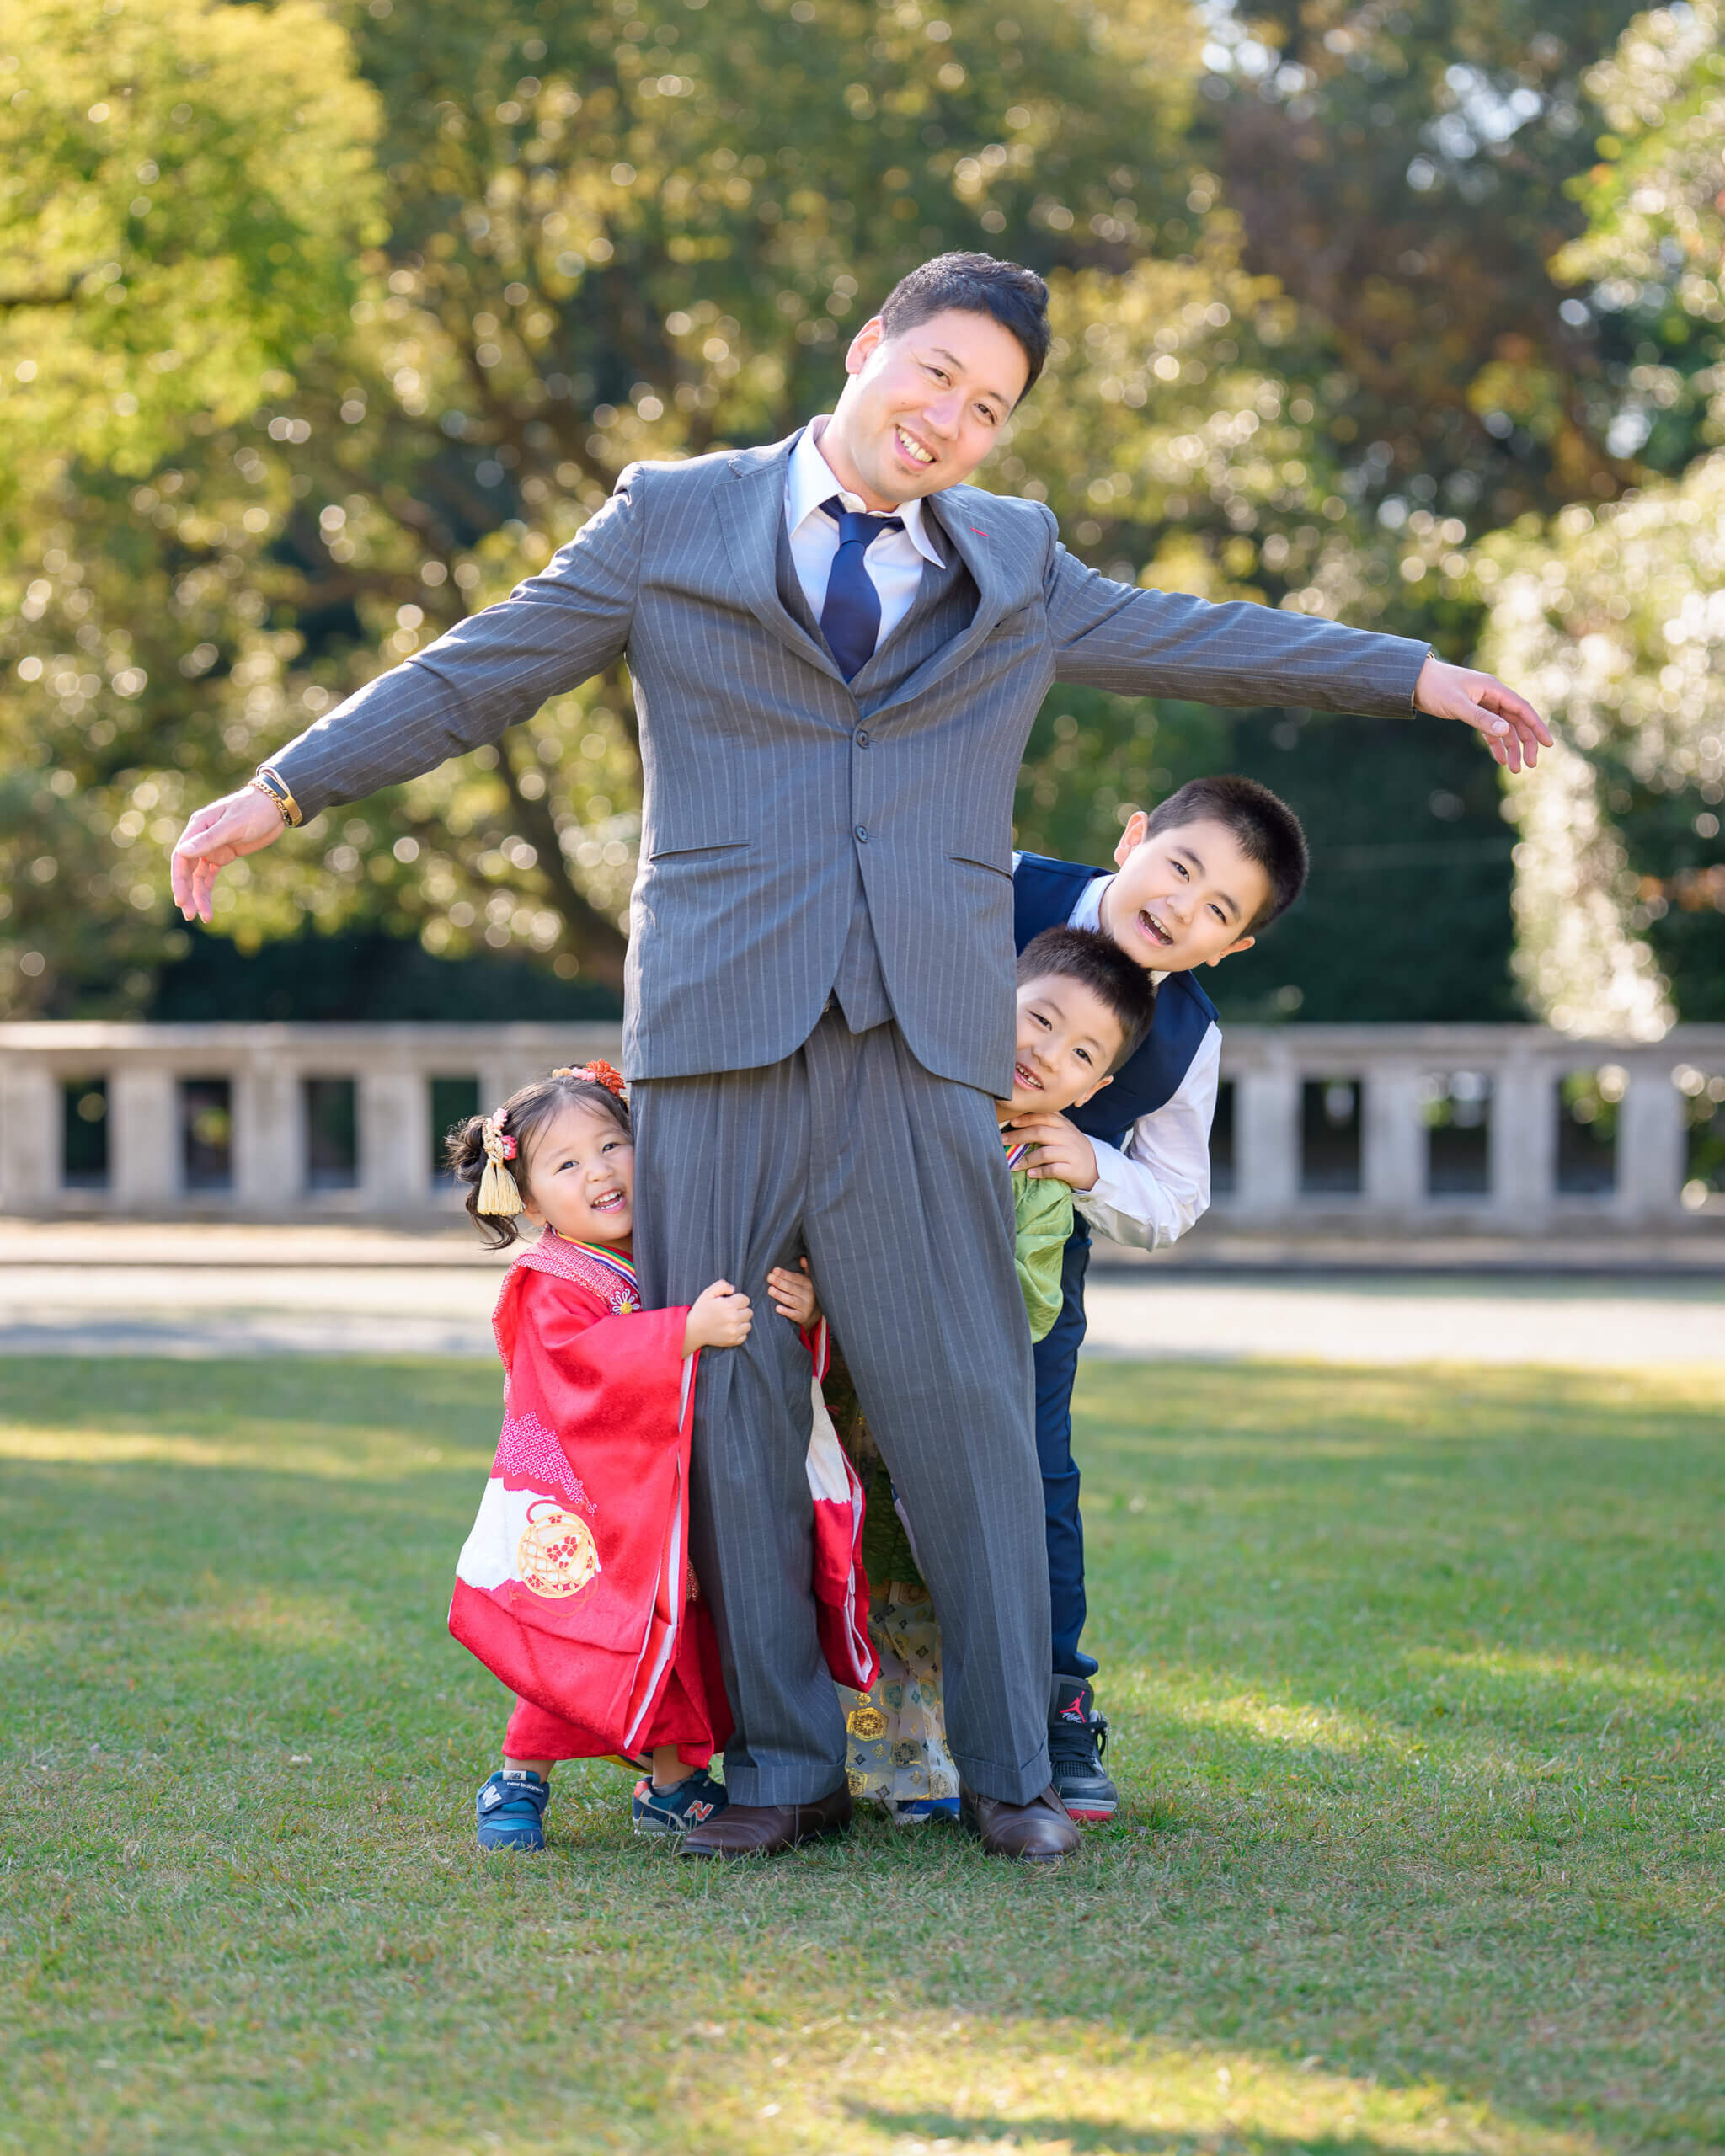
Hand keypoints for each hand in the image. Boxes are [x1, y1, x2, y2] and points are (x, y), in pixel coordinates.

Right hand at [169, 786, 285, 922]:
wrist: (276, 806)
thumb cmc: (254, 809)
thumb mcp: (233, 825)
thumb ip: (208, 839)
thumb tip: (182, 851)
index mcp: (198, 827)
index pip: (180, 857)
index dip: (179, 880)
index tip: (181, 900)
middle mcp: (200, 838)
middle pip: (187, 870)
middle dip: (187, 893)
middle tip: (189, 915)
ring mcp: (211, 848)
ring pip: (198, 877)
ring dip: (198, 896)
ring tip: (204, 917)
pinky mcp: (223, 854)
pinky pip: (209, 875)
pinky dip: (207, 891)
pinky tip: (208, 908)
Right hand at [684, 1280, 752, 1353]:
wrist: (692, 1330)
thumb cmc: (701, 1310)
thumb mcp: (708, 1293)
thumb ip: (722, 1285)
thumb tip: (733, 1289)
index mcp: (729, 1306)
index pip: (746, 1300)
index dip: (738, 1299)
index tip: (730, 1302)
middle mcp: (734, 1319)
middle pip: (749, 1312)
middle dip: (741, 1310)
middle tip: (730, 1312)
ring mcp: (734, 1331)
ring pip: (748, 1324)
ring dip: (742, 1322)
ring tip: (730, 1321)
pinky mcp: (733, 1341)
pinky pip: (744, 1335)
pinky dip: (739, 1332)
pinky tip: (729, 1329)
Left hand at [766, 1259, 819, 1328]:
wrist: (813, 1312)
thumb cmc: (805, 1292)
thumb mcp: (808, 1279)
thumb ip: (806, 1269)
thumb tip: (802, 1258)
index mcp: (809, 1283)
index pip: (795, 1278)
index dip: (785, 1274)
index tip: (774, 1270)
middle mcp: (809, 1294)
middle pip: (792, 1288)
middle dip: (780, 1282)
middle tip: (769, 1278)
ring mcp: (806, 1306)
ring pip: (792, 1301)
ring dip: (781, 1295)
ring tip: (770, 1290)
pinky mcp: (802, 1317)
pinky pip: (794, 1315)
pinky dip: (786, 1312)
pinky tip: (777, 1308)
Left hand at [1001, 1111, 1098, 1190]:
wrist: (1094, 1168)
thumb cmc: (1072, 1148)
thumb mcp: (1065, 1131)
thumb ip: (1048, 1122)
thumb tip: (1019, 1115)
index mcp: (1063, 1125)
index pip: (1044, 1116)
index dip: (1027, 1118)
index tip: (1011, 1121)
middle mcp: (1067, 1137)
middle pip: (1040, 1133)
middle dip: (1019, 1136)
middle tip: (1002, 1141)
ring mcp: (1070, 1153)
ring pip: (1045, 1153)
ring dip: (1026, 1159)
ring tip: (1013, 1164)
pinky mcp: (1072, 1169)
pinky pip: (1052, 1170)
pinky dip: (1039, 1172)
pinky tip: (1030, 1174)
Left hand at [1412, 654, 1553, 774]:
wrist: (1414, 681)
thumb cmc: (1436, 688)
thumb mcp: (1458, 704)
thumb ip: (1481, 718)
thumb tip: (1505, 731)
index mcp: (1494, 689)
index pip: (1522, 709)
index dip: (1537, 726)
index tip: (1548, 744)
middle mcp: (1493, 695)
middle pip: (1517, 720)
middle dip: (1526, 743)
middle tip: (1531, 764)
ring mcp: (1484, 704)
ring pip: (1504, 728)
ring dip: (1511, 747)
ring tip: (1515, 769)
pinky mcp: (1473, 712)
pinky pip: (1490, 730)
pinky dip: (1496, 744)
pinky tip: (1501, 759)